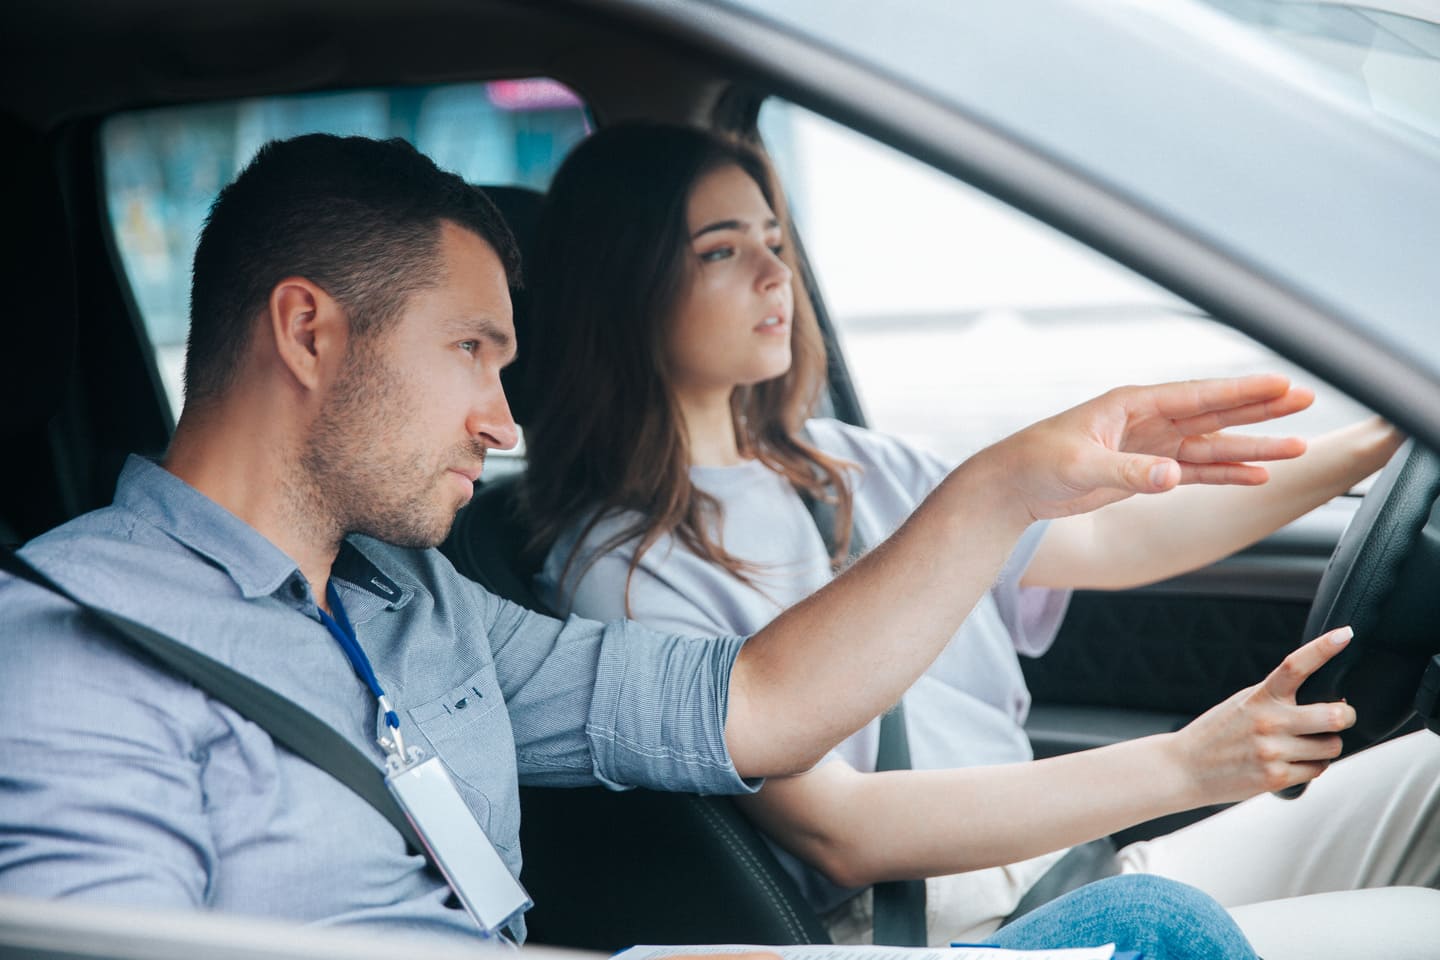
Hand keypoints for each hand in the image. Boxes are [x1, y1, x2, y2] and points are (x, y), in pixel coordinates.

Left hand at [991, 374, 1312, 520]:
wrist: (1011, 486)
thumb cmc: (1035, 462)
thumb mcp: (1080, 466)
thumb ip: (1128, 471)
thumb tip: (1172, 476)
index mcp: (1131, 404)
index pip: (1197, 395)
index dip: (1241, 391)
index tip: (1281, 385)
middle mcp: (1146, 421)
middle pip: (1214, 413)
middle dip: (1260, 409)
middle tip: (1306, 401)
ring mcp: (1148, 446)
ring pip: (1210, 444)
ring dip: (1251, 447)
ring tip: (1295, 447)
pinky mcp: (1145, 472)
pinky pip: (1194, 471)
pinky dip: (1224, 474)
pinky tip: (1256, 476)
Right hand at [1169, 626, 1356, 803]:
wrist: (1185, 768)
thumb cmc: (1217, 735)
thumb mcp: (1242, 704)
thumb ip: (1277, 700)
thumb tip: (1327, 701)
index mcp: (1260, 696)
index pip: (1295, 665)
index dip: (1323, 648)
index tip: (1345, 634)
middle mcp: (1268, 721)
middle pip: (1334, 716)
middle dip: (1346, 716)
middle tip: (1343, 715)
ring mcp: (1273, 750)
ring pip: (1332, 747)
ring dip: (1328, 745)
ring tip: (1308, 744)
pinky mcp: (1276, 777)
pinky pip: (1318, 770)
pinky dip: (1313, 766)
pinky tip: (1295, 762)